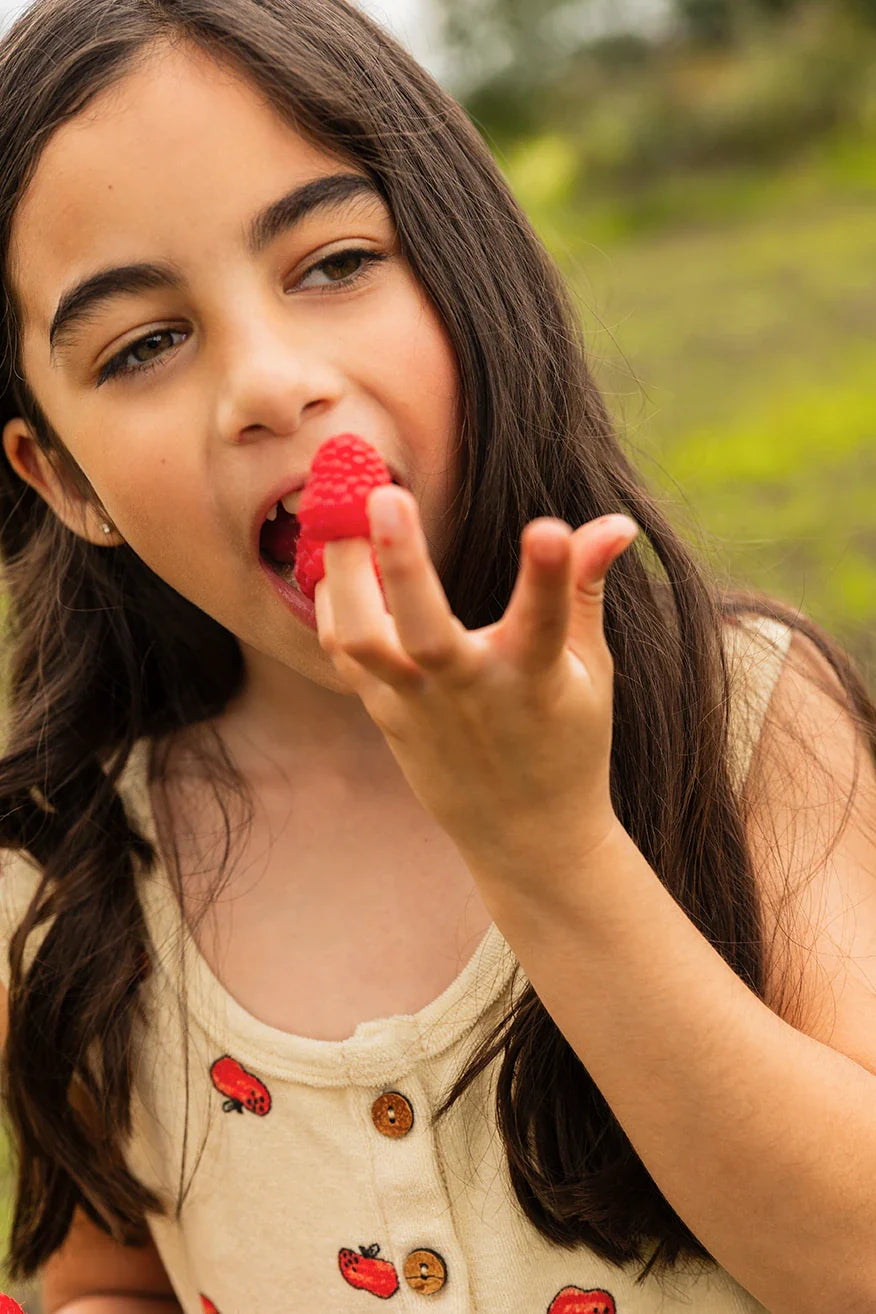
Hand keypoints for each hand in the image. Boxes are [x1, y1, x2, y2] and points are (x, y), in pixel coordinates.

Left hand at [313, 484, 637, 894]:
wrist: (525, 836)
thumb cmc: (566, 740)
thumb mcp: (591, 669)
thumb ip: (584, 587)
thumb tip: (617, 521)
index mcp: (537, 679)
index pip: (548, 619)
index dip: (549, 574)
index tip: (546, 528)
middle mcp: (472, 692)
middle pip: (425, 630)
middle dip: (404, 562)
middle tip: (386, 494)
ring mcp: (420, 707)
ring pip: (363, 642)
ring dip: (345, 575)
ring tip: (340, 513)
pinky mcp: (385, 714)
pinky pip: (344, 653)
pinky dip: (333, 602)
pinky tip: (341, 559)